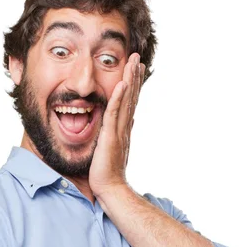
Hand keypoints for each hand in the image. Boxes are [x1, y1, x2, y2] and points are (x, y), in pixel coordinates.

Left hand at [89, 52, 145, 198]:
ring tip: (133, 62)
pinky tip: (121, 83)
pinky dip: (118, 98)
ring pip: (126, 101)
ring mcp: (119, 131)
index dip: (133, 85)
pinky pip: (114, 113)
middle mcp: (124, 128)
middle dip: (134, 76)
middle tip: (137, 57)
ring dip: (129, 80)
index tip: (136, 69)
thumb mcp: (115, 150)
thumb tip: (131, 123)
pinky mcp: (110, 137)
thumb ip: (121, 135)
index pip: (130, 103)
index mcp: (124, 130)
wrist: (110, 188)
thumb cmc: (108, 173)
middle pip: (131, 97)